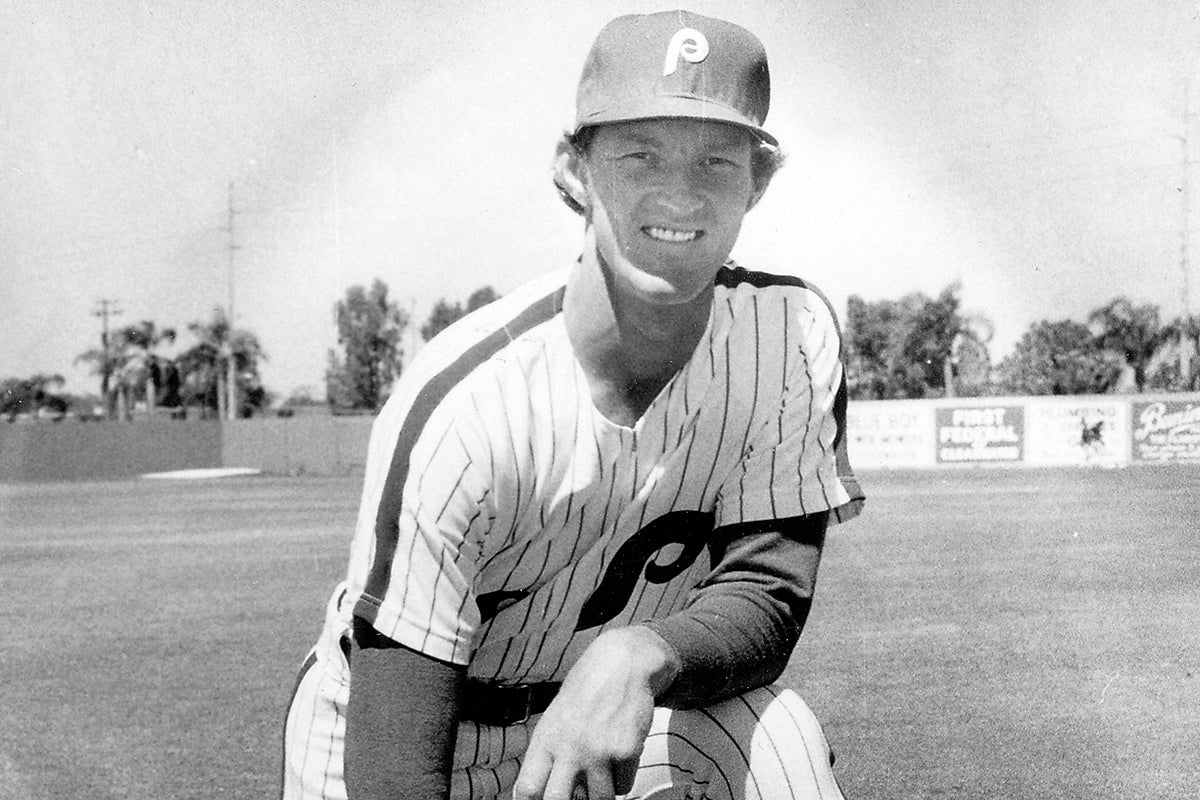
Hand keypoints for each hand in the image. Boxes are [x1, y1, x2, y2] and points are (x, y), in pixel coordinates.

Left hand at [512, 627, 678, 799]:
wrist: (622, 662)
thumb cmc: (588, 688)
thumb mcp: (556, 716)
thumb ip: (550, 753)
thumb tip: (546, 791)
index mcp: (547, 738)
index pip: (528, 788)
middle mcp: (570, 747)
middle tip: (577, 795)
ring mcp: (599, 751)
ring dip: (601, 793)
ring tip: (601, 772)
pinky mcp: (626, 751)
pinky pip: (624, 786)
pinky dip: (623, 777)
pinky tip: (619, 754)